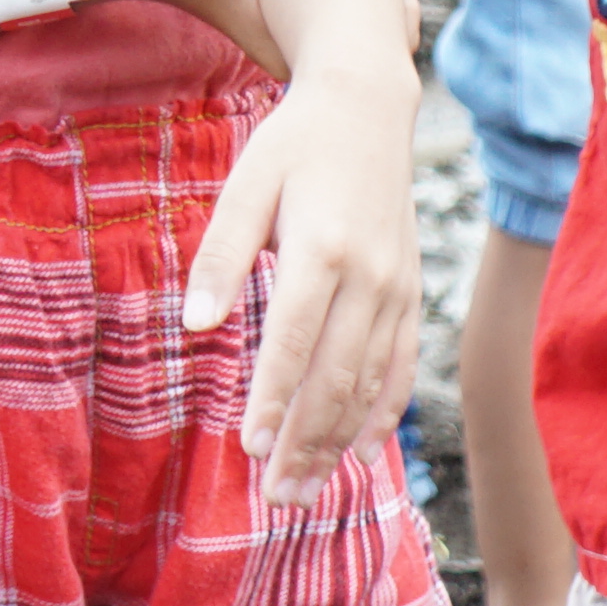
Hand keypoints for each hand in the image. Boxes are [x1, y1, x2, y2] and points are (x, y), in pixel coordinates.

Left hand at [176, 64, 418, 480]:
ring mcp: (398, 288)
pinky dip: (381, 413)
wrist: (369, 110)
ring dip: (337, 441)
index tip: (250, 447)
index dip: (273, 399)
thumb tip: (196, 325)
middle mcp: (370, 276)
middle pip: (336, 376)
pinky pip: (401, 366)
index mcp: (322, 248)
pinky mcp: (411, 293)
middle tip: (276, 496)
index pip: (294, 341)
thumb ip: (221, 256)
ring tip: (305, 490)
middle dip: (305, 442)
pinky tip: (358, 453)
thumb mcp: (246, 184)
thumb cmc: (294, 147)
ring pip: (369, 381)